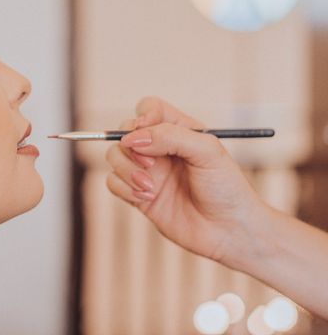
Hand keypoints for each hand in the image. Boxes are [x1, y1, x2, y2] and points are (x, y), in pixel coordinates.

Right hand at [105, 96, 267, 264]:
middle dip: (131, 146)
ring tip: (149, 187)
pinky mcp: (137, 194)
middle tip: (151, 164)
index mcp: (180, 132)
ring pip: (114, 156)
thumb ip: (170, 137)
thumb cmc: (227, 189)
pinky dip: (123, 188)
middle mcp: (160, 149)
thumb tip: (134, 138)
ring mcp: (147, 172)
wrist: (230, 232)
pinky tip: (146, 198)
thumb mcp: (207, 152)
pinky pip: (113, 182)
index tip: (144, 128)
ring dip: (126, 170)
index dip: (142, 115)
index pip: (149, 109)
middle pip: (125, 132)